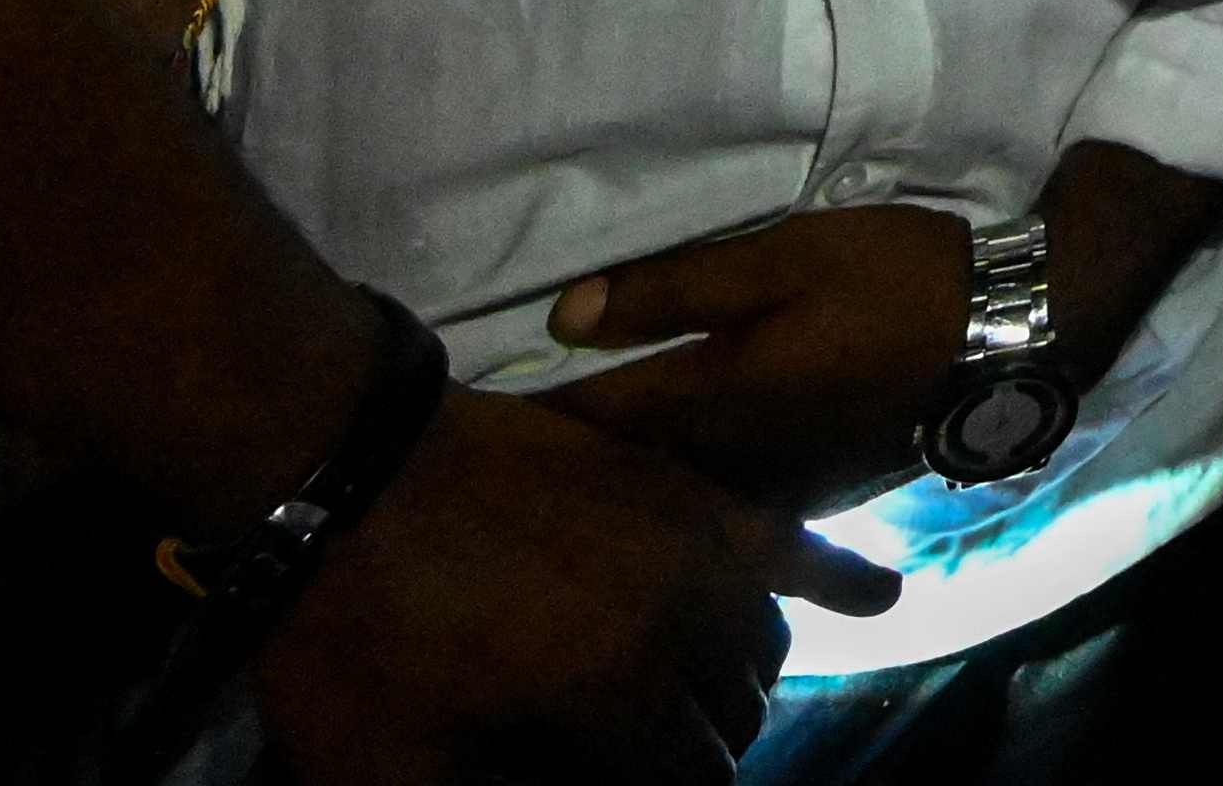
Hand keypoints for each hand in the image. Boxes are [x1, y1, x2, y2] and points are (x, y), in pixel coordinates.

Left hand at [259, 378, 897, 784]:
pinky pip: (789, 541)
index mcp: (605, 705)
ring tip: (690, 700)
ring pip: (762, 652)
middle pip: (725, 728)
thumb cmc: (350, 631)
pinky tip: (879, 599)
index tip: (616, 776)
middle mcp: (673, 631)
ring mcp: (689, 553)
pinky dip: (839, 577)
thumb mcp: (383, 766)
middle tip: (633, 748)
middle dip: (687, 752)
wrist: (343, 468)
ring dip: (735, 686)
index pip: (685, 784)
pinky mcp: (685, 494)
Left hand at [537, 204, 973, 515]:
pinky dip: (685, 503)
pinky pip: (723, 510)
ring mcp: (771, 487)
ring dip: (622, 489)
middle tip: (502, 452)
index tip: (470, 414)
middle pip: (624, 474)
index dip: (527, 418)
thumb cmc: (888, 279)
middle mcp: (727, 460)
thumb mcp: (781, 256)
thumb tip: (561, 317)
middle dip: (565, 465)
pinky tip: (669, 494)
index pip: (591, 420)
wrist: (1004, 334)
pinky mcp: (811, 494)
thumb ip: (672, 289)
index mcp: (711, 398)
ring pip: (671, 500)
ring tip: (568, 477)